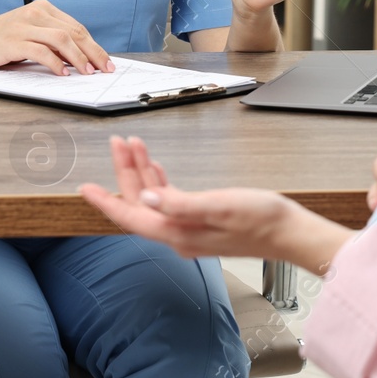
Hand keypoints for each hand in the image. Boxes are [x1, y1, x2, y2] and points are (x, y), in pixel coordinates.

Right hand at [0, 0, 113, 75]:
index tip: (105, 61)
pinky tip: (63, 73)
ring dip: (79, 58)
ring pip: (62, 39)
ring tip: (87, 72)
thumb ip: (51, 42)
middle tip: (104, 69)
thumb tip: (81, 60)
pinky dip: (56, 63)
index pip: (77, 27)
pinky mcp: (12, 40)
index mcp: (43, 8)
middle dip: (93, 52)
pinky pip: (41, 50)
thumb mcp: (30, 35)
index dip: (94, 46)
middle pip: (74, 32)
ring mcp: (23, 25)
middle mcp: (35, 12)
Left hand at [81, 136, 351, 269]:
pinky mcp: (202, 222)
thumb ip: (180, 204)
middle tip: (118, 142)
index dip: (106, 201)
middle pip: (140, 203)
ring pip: (154, 199)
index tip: (85, 187)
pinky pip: (170, 200)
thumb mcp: (220, 206)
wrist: (291, 234)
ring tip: (133, 144)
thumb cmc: (262, 220)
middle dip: (125, 173)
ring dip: (142, 172)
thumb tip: (147, 199)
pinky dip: (160, 180)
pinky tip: (156, 167)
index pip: (131, 217)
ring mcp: (190, 229)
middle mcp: (179, 234)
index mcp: (178, 233)